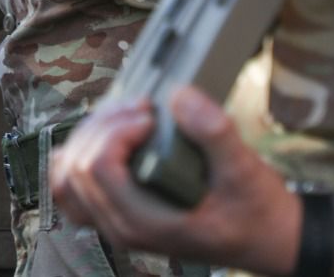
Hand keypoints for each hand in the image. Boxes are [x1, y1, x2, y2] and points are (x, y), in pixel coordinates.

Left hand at [49, 87, 300, 275]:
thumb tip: (180, 96)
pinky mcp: (117, 210)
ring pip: (65, 177)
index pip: (98, 169)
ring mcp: (115, 221)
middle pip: (76, 167)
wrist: (268, 237)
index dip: (116, 131)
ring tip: (123, 119)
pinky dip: (82, 154)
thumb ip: (214, 133)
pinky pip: (75, 186)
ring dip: (87, 137)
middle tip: (141, 109)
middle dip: (103, 127)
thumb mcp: (245, 170)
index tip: (150, 116)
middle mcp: (121, 226)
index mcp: (145, 223)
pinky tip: (111, 134)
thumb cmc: (256, 212)